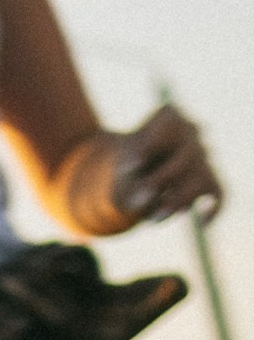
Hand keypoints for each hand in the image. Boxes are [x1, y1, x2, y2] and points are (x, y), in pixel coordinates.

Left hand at [102, 103, 222, 226]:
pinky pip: (219, 194)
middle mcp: (191, 131)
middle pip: (189, 155)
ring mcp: (202, 155)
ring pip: (202, 177)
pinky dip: (214, 208)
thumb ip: (131, 182)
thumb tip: (150, 199)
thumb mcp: (119, 172)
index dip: (151, 149)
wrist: (130, 176)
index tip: (129, 167)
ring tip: (154, 217)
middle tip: (139, 198)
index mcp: (169, 117)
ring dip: (179, 200)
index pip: (170, 129)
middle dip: (163, 180)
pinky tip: (203, 221)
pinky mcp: (207, 179)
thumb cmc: (125, 170)